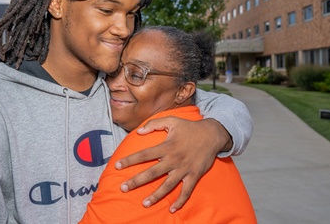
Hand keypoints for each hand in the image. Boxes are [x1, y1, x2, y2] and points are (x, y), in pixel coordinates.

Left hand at [115, 117, 231, 212]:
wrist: (212, 134)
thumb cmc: (190, 127)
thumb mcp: (172, 120)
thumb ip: (154, 124)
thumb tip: (139, 131)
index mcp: (166, 146)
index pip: (144, 155)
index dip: (130, 160)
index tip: (117, 166)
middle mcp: (173, 159)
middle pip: (152, 173)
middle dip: (136, 181)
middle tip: (123, 188)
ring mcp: (184, 169)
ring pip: (167, 185)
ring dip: (156, 195)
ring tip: (144, 203)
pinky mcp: (194, 175)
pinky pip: (186, 191)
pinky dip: (180, 201)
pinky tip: (172, 209)